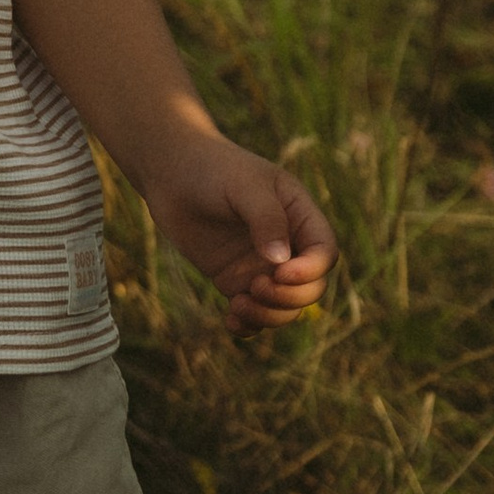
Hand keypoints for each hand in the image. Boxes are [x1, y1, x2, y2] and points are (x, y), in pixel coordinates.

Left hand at [139, 133, 335, 339]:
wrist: (170, 172)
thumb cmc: (212, 168)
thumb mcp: (244, 185)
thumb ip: (266, 219)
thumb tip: (280, 261)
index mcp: (299, 215)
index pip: (324, 252)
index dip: (311, 271)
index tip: (280, 272)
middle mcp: (287, 244)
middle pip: (310, 287)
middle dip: (289, 297)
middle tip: (255, 287)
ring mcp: (262, 265)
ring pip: (284, 306)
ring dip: (268, 316)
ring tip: (237, 305)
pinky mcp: (236, 280)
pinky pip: (253, 313)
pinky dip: (248, 325)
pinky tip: (231, 322)